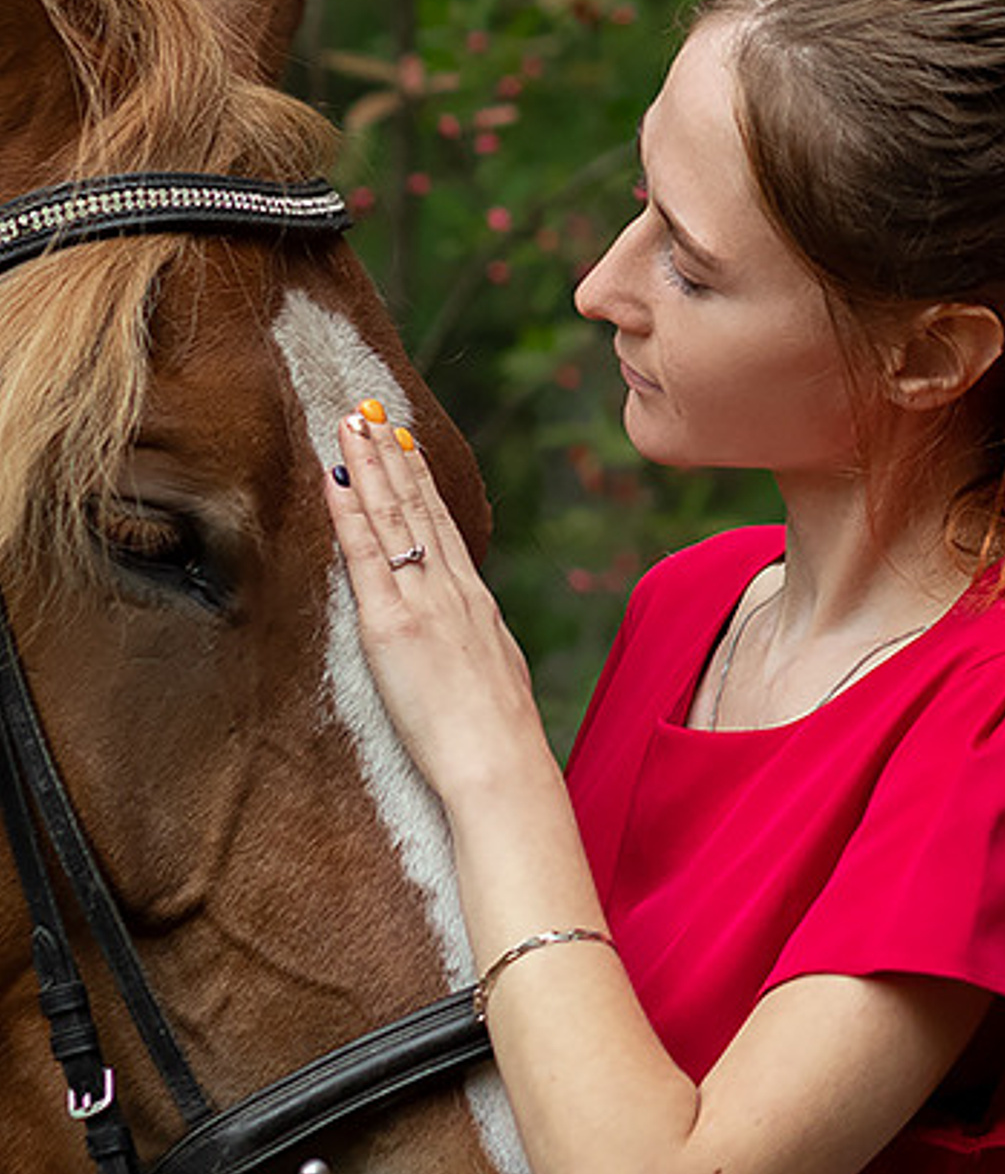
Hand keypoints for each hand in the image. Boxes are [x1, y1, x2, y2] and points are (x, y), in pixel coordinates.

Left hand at [323, 406, 548, 808]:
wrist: (501, 763)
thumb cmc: (501, 742)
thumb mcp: (497, 678)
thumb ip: (475, 648)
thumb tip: (467, 641)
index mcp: (477, 603)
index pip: (442, 526)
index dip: (421, 481)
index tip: (404, 444)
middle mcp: (452, 590)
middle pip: (418, 507)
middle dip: (391, 455)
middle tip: (370, 410)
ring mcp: (422, 601)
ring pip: (393, 516)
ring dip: (369, 463)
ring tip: (350, 421)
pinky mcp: (391, 624)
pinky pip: (365, 554)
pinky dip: (348, 510)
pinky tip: (334, 478)